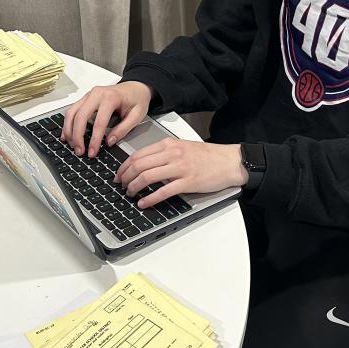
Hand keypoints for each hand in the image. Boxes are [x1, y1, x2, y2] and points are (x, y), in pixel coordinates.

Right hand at [61, 81, 153, 156]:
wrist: (135, 87)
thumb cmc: (137, 99)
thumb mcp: (137, 115)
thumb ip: (123, 129)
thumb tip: (109, 142)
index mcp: (111, 97)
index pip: (99, 122)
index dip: (94, 140)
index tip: (92, 152)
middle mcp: (97, 94)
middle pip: (80, 116)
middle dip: (77, 136)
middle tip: (80, 151)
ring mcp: (89, 95)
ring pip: (72, 112)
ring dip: (69, 130)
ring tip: (73, 145)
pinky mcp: (85, 98)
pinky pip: (72, 110)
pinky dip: (68, 123)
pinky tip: (67, 135)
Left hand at [115, 139, 246, 209]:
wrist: (229, 161)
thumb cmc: (208, 156)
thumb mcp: (183, 147)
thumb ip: (164, 153)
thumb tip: (144, 164)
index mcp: (169, 145)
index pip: (138, 154)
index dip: (124, 166)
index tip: (119, 174)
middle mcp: (172, 154)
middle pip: (139, 165)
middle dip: (125, 177)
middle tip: (121, 186)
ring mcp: (180, 168)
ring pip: (147, 177)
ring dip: (134, 187)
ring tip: (130, 194)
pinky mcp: (188, 182)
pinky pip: (163, 191)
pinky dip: (149, 199)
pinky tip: (143, 203)